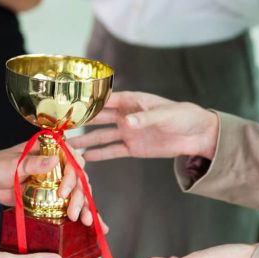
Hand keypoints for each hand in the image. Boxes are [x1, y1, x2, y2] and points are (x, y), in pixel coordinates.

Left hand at [0, 142, 94, 225]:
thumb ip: (32, 163)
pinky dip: (78, 212)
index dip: (73, 173)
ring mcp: (56, 180)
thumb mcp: (13, 164)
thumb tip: (53, 160)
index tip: (64, 191)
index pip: (71, 157)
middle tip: (73, 211)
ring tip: (84, 220)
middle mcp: (57, 163)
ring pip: (77, 191)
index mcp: (49, 149)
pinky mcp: (52, 196)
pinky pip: (69, 203)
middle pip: (78, 177)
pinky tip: (85, 223)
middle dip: (79, 195)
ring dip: (83, 205)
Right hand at [69, 91, 218, 161]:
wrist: (197, 134)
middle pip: (99, 118)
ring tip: (68, 145)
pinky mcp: (133, 148)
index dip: (88, 102)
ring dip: (86, 140)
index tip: (70, 105)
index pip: (105, 100)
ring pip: (102, 136)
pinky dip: (100, 154)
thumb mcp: (165, 115)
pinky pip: (113, 150)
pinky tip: (86, 157)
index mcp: (132, 101)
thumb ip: (145, 118)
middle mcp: (126, 115)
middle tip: (62, 126)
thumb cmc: (182, 116)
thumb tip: (127, 122)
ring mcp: (128, 132)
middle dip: (81, 122)